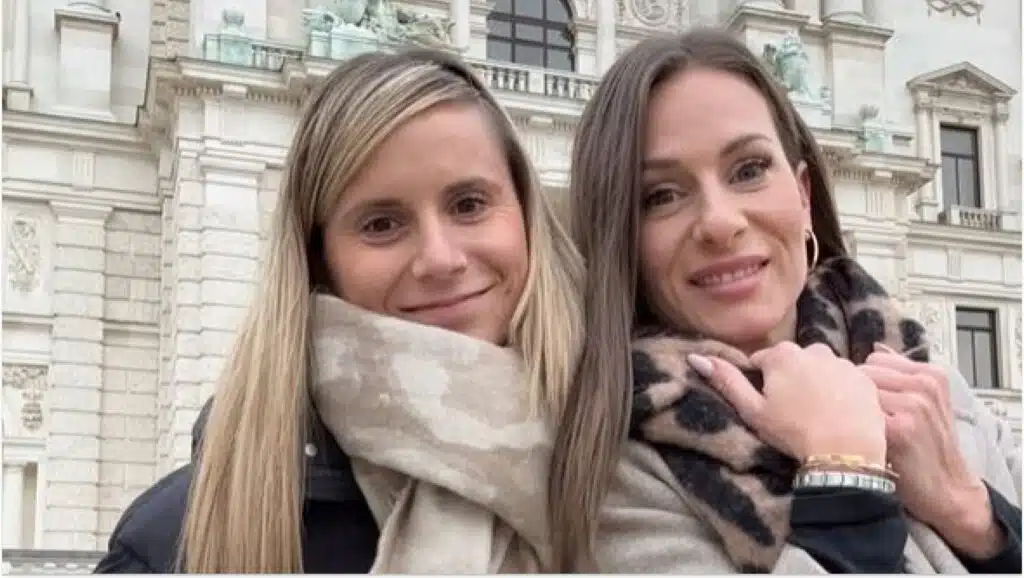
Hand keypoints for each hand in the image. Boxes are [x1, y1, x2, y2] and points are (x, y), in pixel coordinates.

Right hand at [688, 342, 885, 463]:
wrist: (846, 453)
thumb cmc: (793, 432)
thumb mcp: (752, 410)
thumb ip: (726, 380)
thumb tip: (696, 358)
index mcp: (781, 355)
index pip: (761, 362)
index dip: (761, 384)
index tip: (769, 406)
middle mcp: (813, 349)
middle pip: (792, 362)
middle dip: (790, 381)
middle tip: (792, 412)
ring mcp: (842, 362)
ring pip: (820, 369)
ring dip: (815, 385)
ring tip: (817, 415)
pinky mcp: (865, 378)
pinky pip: (845, 380)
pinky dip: (840, 392)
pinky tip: (838, 414)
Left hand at [861, 347, 1003, 558]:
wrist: (948, 489)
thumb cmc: (930, 446)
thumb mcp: (928, 402)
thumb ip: (902, 373)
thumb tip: (876, 346)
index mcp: (931, 375)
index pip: (875, 359)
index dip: (865, 380)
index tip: (866, 400)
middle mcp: (924, 386)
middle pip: (862, 373)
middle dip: (855, 392)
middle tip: (859, 417)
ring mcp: (913, 406)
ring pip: (856, 392)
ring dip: (852, 410)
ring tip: (861, 429)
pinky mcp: (899, 430)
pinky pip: (858, 416)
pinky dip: (853, 427)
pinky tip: (860, 440)